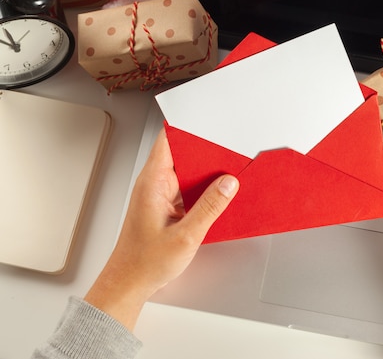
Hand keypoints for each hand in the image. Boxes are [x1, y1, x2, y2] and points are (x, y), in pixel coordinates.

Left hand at [85, 129, 238, 330]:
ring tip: (230, 173)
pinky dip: (204, 190)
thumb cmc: (143, 262)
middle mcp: (154, 184)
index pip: (168, 139)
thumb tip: (228, 183)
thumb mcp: (185, 236)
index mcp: (152, 182)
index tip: (208, 122)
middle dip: (207, 151)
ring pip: (188, 172)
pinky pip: (189, 188)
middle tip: (229, 151)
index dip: (188, 126)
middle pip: (183, 154)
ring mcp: (160, 194)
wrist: (129, 283)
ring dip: (207, 173)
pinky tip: (220, 195)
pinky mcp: (167, 206)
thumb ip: (210, 207)